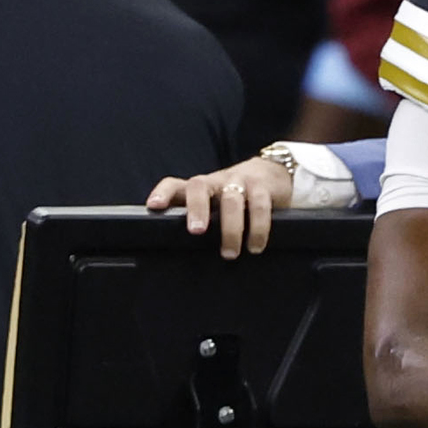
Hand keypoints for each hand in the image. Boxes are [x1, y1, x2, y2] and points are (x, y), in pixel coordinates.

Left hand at [145, 155, 294, 257]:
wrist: (274, 174)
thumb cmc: (237, 198)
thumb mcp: (216, 204)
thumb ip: (201, 220)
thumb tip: (180, 250)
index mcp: (201, 188)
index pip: (176, 184)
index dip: (163, 193)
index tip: (154, 206)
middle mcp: (217, 182)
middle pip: (199, 186)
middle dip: (196, 207)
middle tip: (196, 231)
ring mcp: (240, 182)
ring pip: (231, 199)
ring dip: (230, 228)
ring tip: (230, 253)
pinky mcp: (264, 187)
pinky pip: (259, 206)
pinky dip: (258, 228)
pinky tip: (255, 246)